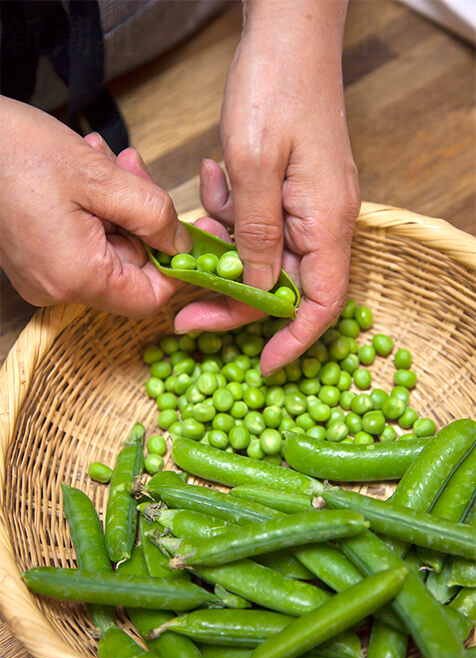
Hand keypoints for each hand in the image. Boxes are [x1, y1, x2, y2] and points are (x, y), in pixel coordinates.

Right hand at [0, 97, 190, 316]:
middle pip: (130, 268)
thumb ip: (153, 214)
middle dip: (140, 217)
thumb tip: (181, 243)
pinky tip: (82, 170)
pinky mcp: (35, 261)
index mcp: (77, 277)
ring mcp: (44, 276)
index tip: (175, 226)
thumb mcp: (100, 177)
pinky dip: (93, 208)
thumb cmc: (16, 152)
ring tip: (100, 159)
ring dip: (116, 204)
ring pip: (108, 249)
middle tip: (132, 169)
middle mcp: (58, 288)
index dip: (172, 264)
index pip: (149, 298)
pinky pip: (82, 242)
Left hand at [175, 0, 359, 374]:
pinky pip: (255, 222)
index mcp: (326, 222)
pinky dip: (228, 215)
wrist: (288, 31)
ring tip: (197, 222)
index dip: (294, 341)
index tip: (262, 364)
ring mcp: (305, 203)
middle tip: (186, 311)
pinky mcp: (286, 188)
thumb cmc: (277, 87)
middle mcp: (322, 220)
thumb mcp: (255, 168)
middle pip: (283, 286)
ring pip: (263, 255)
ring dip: (224, 250)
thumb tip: (255, 288)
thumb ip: (256, 235)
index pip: (322, 304)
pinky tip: (213, 181)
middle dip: (233, 300)